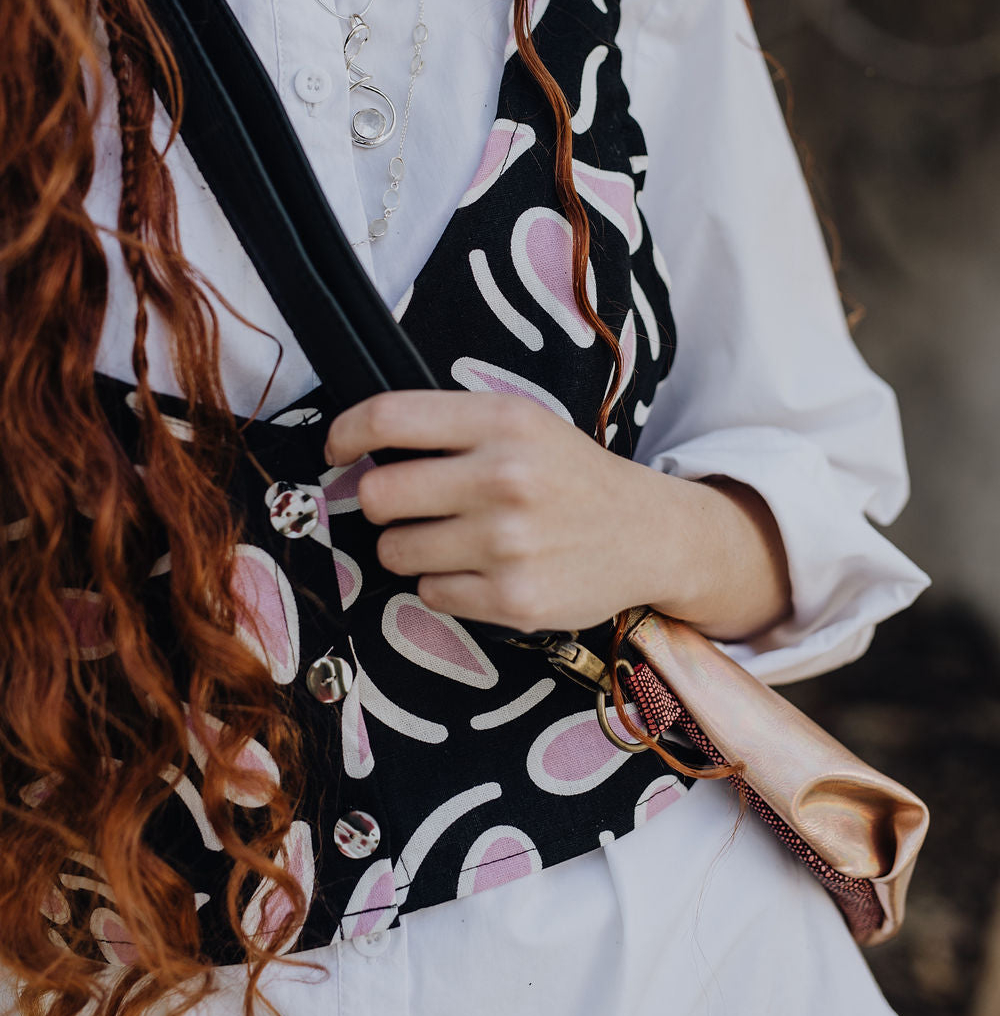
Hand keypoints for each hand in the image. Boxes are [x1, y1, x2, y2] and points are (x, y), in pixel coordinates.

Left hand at [324, 391, 791, 638]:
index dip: (345, 434)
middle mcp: (503, 477)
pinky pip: (429, 593)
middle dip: (382, 504)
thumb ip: (452, 428)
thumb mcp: (524, 424)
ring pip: (395, 551)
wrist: (648, 534)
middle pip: (379, 494)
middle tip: (409, 507)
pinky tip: (482, 569)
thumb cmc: (571, 476)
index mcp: (503, 421)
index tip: (336, 450)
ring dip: (409, 548)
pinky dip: (444, 584)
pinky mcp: (511, 598)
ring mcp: (507, 542)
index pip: (389, 418)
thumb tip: (362, 448)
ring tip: (454, 539)